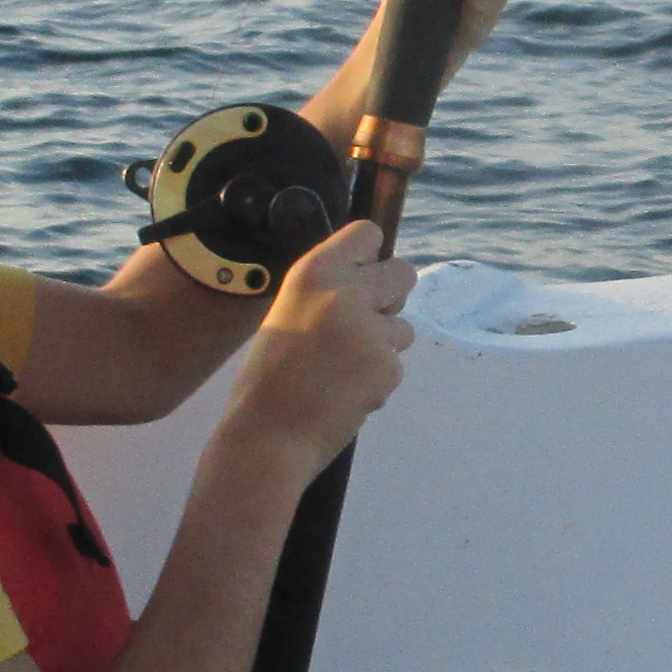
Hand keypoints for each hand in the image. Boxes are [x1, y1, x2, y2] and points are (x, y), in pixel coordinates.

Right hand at [217, 221, 414, 479]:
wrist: (267, 437)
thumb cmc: (267, 378)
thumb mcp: (288, 313)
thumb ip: (327, 294)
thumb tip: (369, 283)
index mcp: (314, 272)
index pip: (368, 234)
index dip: (370, 256)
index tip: (364, 274)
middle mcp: (346, 292)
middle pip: (404, 272)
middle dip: (393, 297)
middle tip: (368, 323)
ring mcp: (371, 330)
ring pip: (404, 327)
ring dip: (384, 346)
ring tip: (343, 371)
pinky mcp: (387, 367)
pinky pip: (396, 365)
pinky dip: (378, 381)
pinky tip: (347, 396)